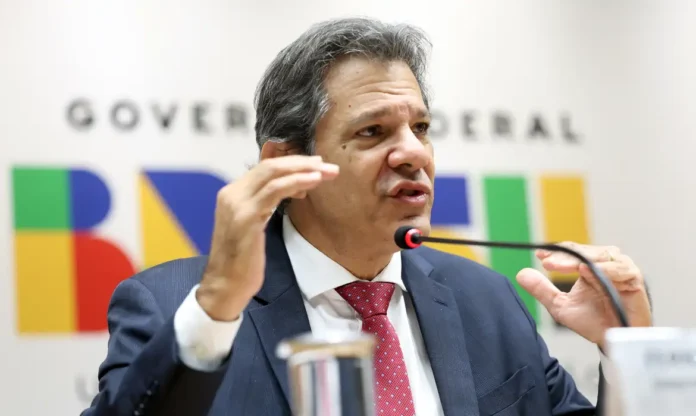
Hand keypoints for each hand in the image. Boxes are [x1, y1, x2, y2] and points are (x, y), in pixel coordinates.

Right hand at [196, 155, 338, 320]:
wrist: (225, 287)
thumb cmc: (242, 262)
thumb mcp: (254, 226)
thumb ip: (266, 204)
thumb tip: (295, 188)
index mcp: (232, 194)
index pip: (264, 168)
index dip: (292, 163)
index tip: (316, 165)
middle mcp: (232, 194)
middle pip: (270, 165)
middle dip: (301, 162)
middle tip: (327, 165)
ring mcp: (238, 204)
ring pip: (273, 173)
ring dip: (304, 170)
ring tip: (327, 172)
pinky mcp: (247, 217)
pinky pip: (275, 190)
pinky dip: (297, 181)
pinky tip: (313, 181)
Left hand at [516, 242, 651, 349]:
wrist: (613, 341)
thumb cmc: (592, 322)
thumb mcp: (560, 306)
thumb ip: (542, 289)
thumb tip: (520, 273)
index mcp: (589, 266)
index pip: (571, 252)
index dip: (556, 251)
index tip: (539, 254)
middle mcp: (606, 263)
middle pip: (583, 252)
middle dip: (563, 256)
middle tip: (546, 262)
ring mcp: (620, 269)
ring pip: (598, 256)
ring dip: (577, 259)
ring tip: (558, 266)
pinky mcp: (634, 279)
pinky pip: (619, 269)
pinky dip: (602, 268)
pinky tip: (586, 270)